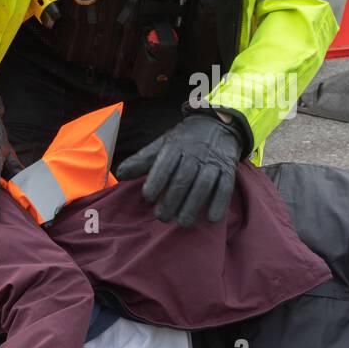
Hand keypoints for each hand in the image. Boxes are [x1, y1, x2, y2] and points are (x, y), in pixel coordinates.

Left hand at [114, 111, 245, 226]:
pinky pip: (225, 187)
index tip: (148, 197)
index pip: (165, 163)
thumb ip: (142, 160)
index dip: (156, 180)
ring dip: (193, 205)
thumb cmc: (184, 141)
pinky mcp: (228, 170)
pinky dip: (219, 203)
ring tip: (183, 222)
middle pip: (184, 178)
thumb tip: (120, 173)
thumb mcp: (162, 145)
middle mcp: (195, 153)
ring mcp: (213, 162)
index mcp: (176, 146)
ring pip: (204, 185)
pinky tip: (210, 219)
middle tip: (162, 217)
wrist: (217, 125)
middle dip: (172, 199)